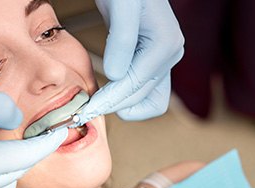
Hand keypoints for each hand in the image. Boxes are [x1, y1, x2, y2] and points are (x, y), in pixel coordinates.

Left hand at [79, 0, 183, 122]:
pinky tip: (107, 94)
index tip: (87, 110)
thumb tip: (115, 75)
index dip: (109, 100)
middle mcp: (169, 55)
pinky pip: (143, 90)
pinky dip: (125, 97)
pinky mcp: (151, 60)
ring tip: (97, 105)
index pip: (134, 85)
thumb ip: (122, 39)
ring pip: (147, 99)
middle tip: (85, 112)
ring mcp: (162, 59)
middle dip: (113, 106)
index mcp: (165, 45)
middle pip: (141, 97)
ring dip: (123, 106)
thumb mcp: (122, 6)